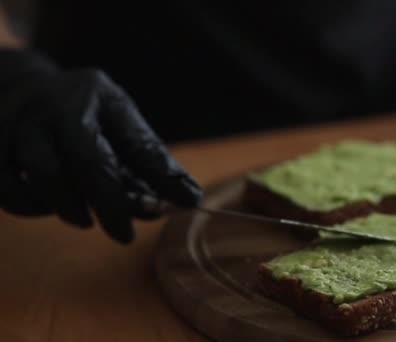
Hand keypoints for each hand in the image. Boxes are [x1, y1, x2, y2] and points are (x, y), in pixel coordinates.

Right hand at [0, 49, 201, 242]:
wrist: (21, 87)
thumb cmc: (85, 111)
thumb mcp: (122, 121)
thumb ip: (151, 159)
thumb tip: (188, 199)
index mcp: (92, 95)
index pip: (118, 146)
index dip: (139, 187)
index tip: (158, 215)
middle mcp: (48, 108)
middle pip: (76, 164)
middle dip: (105, 205)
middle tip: (123, 233)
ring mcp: (12, 127)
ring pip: (37, 180)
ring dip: (67, 207)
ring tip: (85, 216)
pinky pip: (7, 190)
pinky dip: (33, 206)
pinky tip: (51, 205)